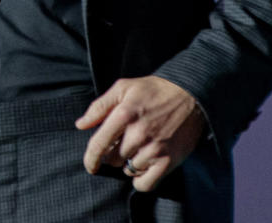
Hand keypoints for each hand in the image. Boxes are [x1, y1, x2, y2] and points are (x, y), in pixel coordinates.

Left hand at [75, 76, 205, 192]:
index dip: (90, 159)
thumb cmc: (153, 90)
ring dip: (129, 163)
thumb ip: (99, 106)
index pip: (98, 145)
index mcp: (123, 115)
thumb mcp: (123, 88)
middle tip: (124, 143)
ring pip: (129, 169)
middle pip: (113, 159)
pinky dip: (140, 179)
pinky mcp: (169, 161)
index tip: (90, 165)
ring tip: (138, 148)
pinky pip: (146, 183)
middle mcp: (138, 134)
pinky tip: (143, 167)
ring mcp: (154, 149)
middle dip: (113, 154)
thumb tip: (80, 125)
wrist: (190, 95)